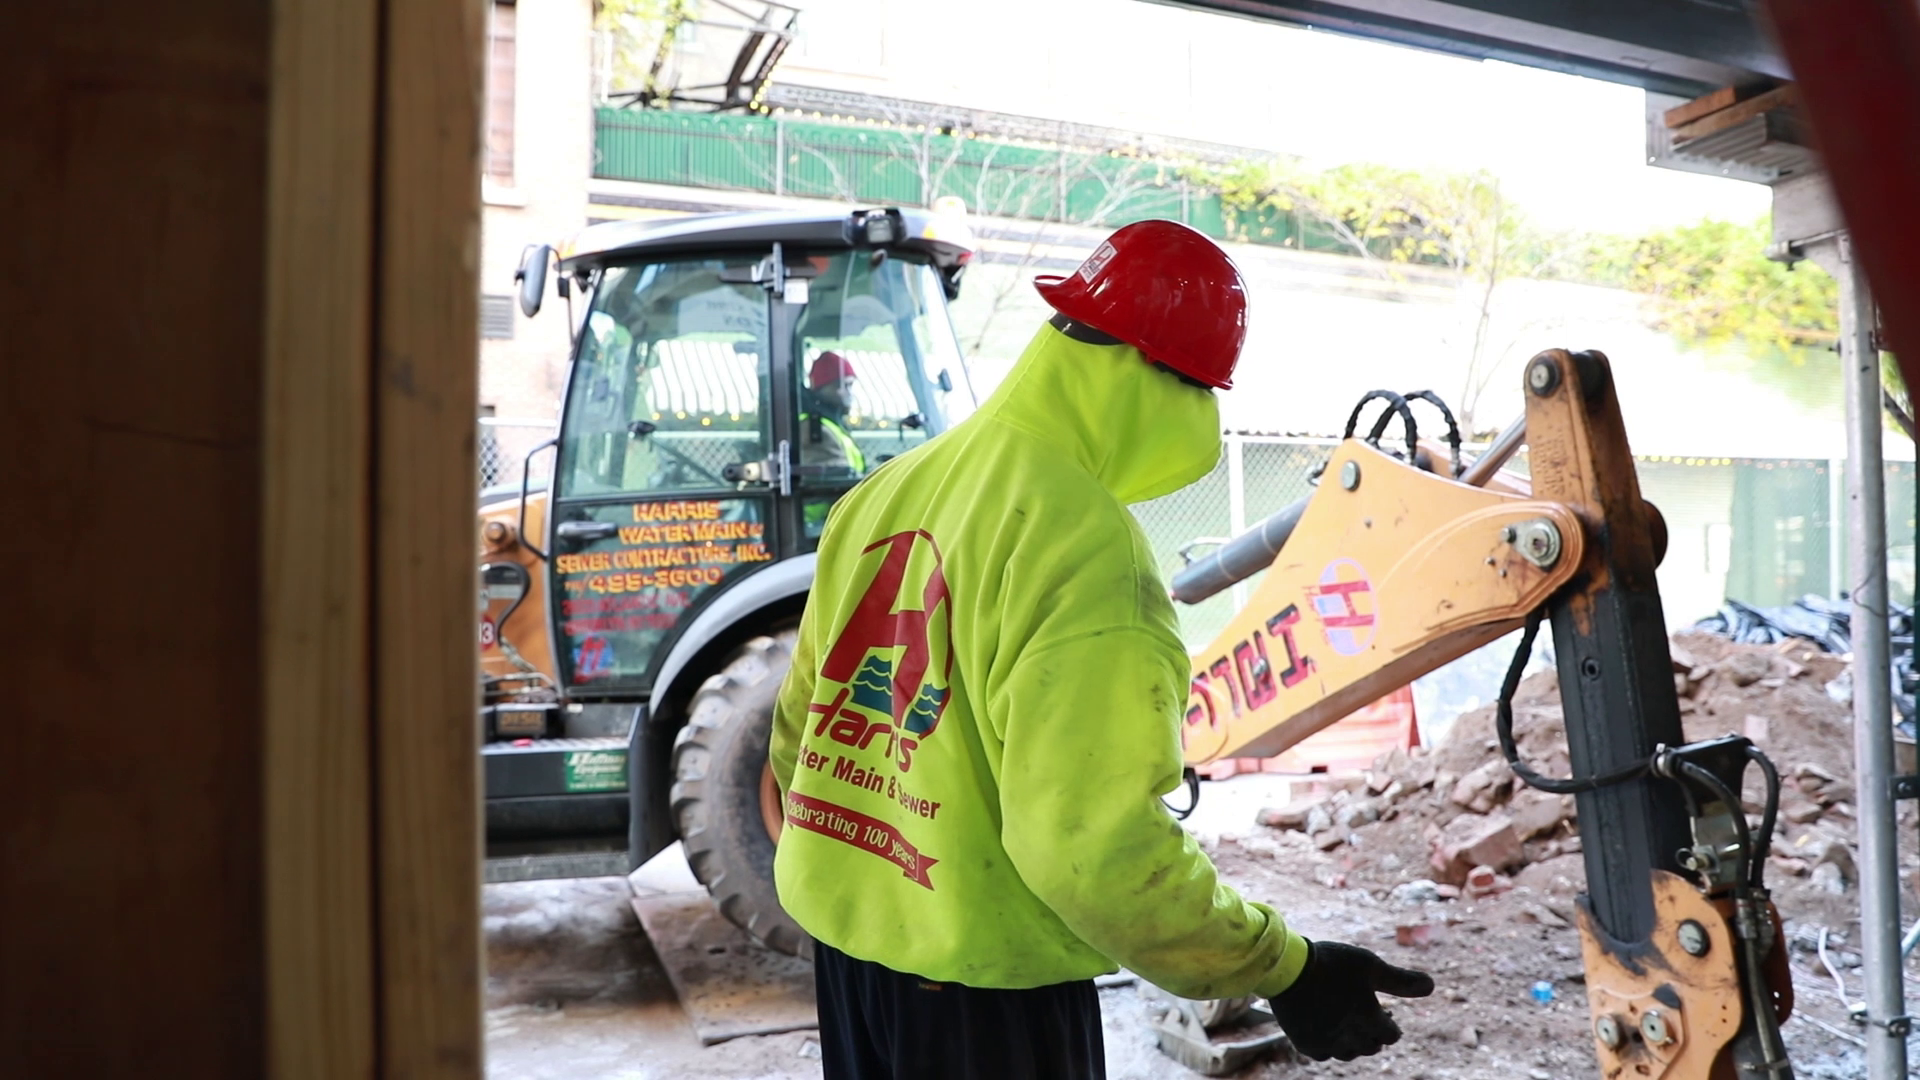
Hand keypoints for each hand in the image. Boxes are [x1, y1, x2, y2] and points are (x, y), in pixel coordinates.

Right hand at [1268, 940, 1434, 1061]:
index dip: (1390, 1024)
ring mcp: (1327, 1042)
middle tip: (1367, 1017)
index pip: (1392, 1036)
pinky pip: (1324, 1053)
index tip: (1385, 1012)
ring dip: (1354, 1042)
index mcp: (1369, 1018)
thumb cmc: (1332, 962)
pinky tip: (1327, 1030)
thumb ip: (1400, 980)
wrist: (1287, 967)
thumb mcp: (1369, 965)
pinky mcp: (1306, 1043)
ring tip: (1349, 1025)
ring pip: (1349, 1053)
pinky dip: (1330, 1045)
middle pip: (1372, 1046)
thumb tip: (1433, 986)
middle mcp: (1350, 1036)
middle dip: (1374, 1034)